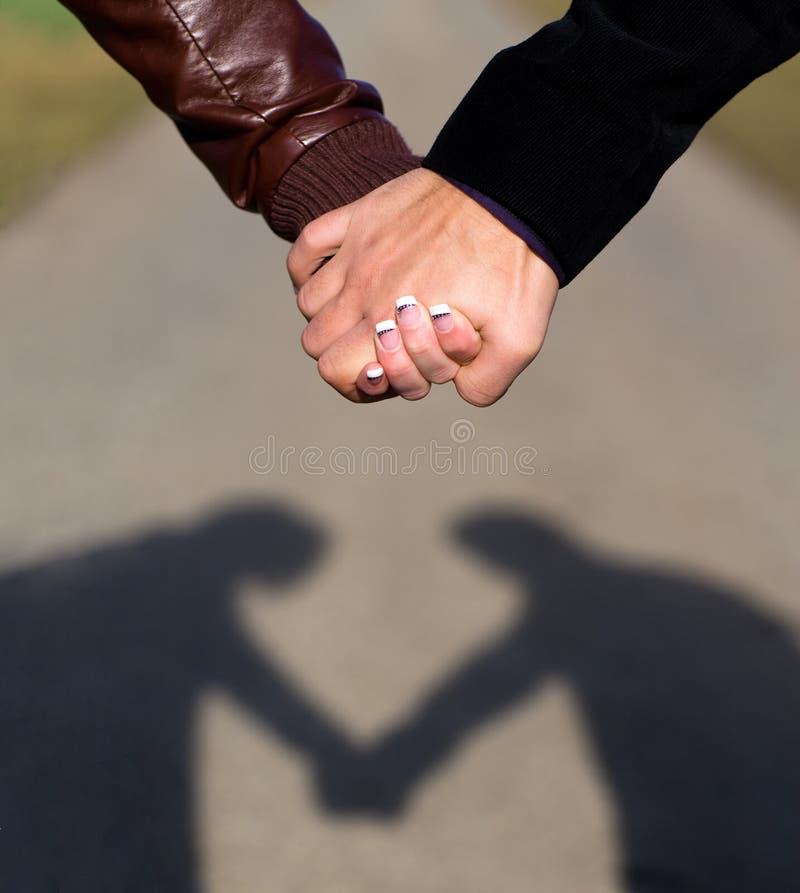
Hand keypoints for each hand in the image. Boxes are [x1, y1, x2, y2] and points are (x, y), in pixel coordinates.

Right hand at [289, 168, 558, 405]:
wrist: (516, 194)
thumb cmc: (517, 265)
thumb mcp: (519, 341)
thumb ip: (484, 385)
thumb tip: (458, 392)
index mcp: (392, 322)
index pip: (334, 371)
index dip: (360, 383)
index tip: (394, 372)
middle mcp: (364, 287)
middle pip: (316, 342)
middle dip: (346, 355)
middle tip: (387, 346)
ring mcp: (359, 249)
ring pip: (308, 301)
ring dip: (331, 316)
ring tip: (370, 314)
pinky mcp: (363, 215)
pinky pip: (308, 243)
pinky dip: (310, 267)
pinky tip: (339, 277)